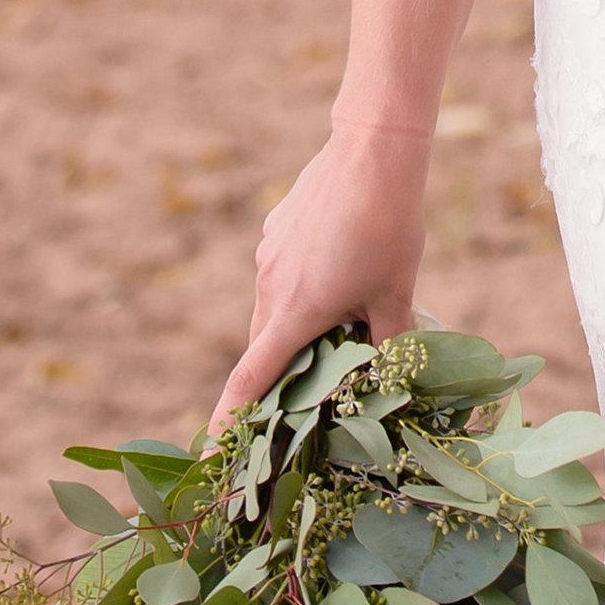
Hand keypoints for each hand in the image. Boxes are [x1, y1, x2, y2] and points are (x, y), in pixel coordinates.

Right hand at [207, 126, 422, 433]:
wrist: (372, 149)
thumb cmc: (387, 227)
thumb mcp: (396, 294)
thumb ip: (387, 342)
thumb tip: (387, 374)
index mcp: (294, 312)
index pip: (250, 379)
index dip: (228, 421)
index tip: (208, 454)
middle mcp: (270, 285)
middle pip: (266, 345)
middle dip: (283, 370)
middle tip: (314, 382)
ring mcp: (268, 254)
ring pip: (274, 307)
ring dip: (297, 323)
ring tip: (346, 310)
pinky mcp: (275, 228)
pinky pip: (281, 271)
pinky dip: (300, 284)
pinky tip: (340, 262)